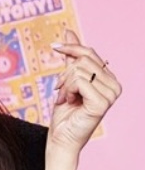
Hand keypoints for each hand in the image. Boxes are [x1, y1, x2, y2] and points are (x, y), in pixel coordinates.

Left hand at [49, 30, 121, 152]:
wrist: (61, 138)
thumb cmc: (64, 112)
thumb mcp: (67, 80)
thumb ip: (71, 58)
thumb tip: (69, 32)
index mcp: (109, 78)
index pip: (89, 52)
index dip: (71, 48)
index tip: (55, 47)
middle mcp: (114, 85)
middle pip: (82, 60)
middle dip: (64, 74)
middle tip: (61, 91)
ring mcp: (111, 94)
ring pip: (78, 70)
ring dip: (64, 84)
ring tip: (64, 99)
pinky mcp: (102, 102)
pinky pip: (78, 81)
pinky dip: (66, 90)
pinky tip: (67, 102)